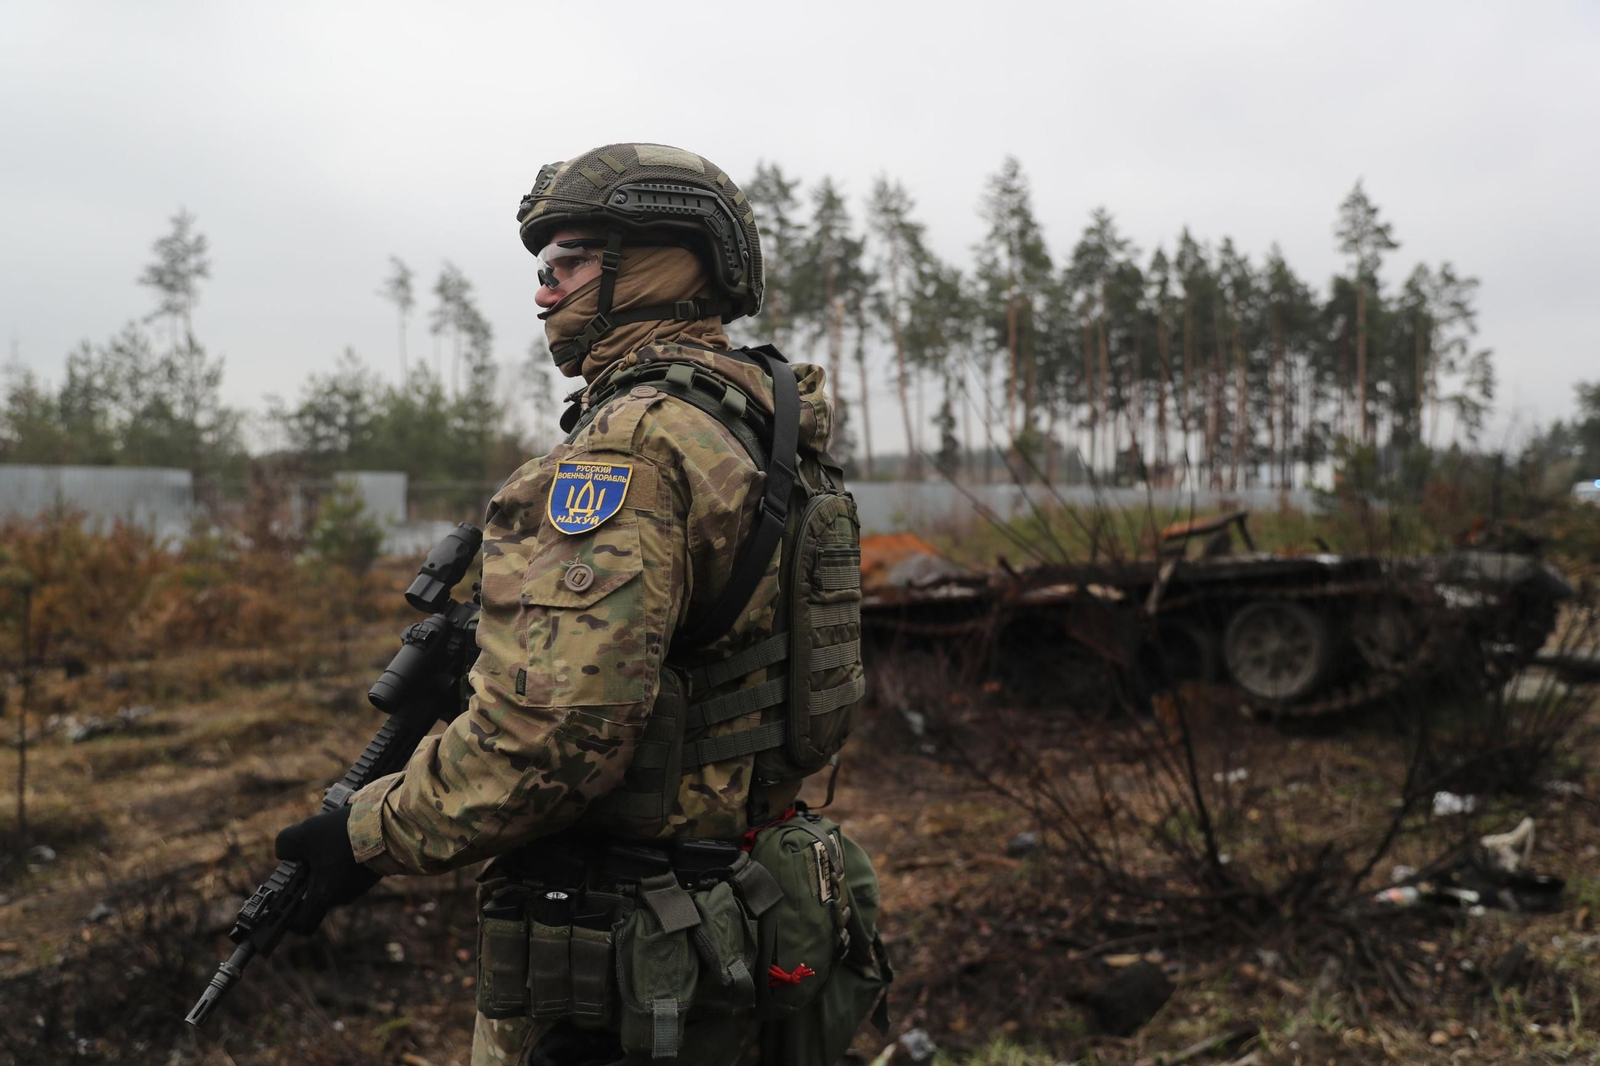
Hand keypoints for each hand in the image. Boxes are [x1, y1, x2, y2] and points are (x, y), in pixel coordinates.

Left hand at [274, 806, 380, 934]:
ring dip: (327, 861)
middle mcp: (342, 897)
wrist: (387, 825)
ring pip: (334, 879)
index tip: (283, 902)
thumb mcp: (302, 833)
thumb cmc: (342, 834)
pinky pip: (350, 869)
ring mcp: (359, 886)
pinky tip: (345, 835)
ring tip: (328, 837)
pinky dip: (344, 856)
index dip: (289, 918)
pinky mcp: (371, 872)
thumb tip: (285, 853)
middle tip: (306, 852)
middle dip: (308, 874)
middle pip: (317, 893)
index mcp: (323, 896)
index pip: (302, 924)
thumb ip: (284, 845)